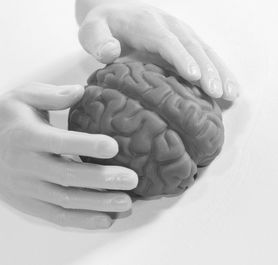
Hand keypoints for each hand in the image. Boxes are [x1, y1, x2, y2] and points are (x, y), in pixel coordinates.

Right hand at [0, 83, 137, 228]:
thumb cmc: (8, 120)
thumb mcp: (23, 98)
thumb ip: (51, 95)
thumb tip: (80, 91)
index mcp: (26, 137)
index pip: (60, 142)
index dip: (87, 145)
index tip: (113, 147)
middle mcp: (25, 165)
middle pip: (67, 175)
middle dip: (102, 179)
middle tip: (131, 179)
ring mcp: (26, 189)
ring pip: (65, 200)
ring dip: (98, 203)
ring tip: (127, 202)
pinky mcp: (29, 204)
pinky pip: (57, 217)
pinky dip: (83, 220)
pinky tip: (106, 219)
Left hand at [76, 0, 239, 99]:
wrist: (117, 10)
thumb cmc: (104, 26)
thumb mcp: (92, 30)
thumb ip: (97, 40)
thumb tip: (110, 52)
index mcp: (147, 24)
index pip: (167, 41)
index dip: (182, 58)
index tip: (194, 77)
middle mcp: (171, 27)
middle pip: (193, 47)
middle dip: (208, 70)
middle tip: (219, 92)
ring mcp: (183, 34)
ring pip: (206, 51)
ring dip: (221, 72)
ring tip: (233, 94)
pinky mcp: (190, 43)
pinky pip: (209, 56)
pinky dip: (222, 72)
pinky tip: (233, 89)